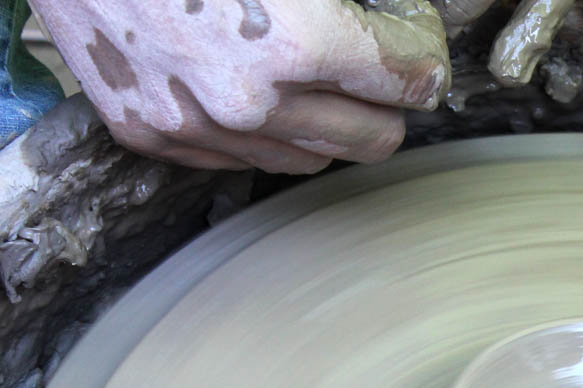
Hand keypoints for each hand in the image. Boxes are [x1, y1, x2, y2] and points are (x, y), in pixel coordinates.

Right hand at [34, 0, 449, 171]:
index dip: (422, 48)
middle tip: (377, 59)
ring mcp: (194, 127)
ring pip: (313, 160)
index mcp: (297, 41)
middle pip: (376, 139)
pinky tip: (256, 84)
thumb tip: (409, 21)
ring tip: (314, 69)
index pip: (413, 79)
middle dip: (389, 99)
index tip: (411, 30)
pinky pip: (243, 160)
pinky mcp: (149, 135)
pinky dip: (264, 129)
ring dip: (329, 119)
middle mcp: (248, 101)